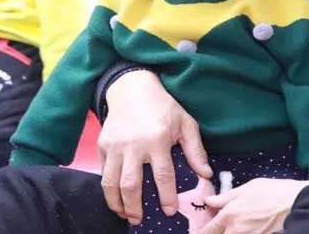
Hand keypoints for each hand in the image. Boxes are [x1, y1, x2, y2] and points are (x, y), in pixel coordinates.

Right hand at [98, 70, 211, 224]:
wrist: (132, 88)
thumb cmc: (162, 106)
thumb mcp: (185, 122)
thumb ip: (195, 150)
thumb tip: (205, 174)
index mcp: (158, 139)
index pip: (163, 175)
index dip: (166, 196)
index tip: (170, 211)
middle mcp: (134, 144)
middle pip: (131, 184)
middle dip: (134, 207)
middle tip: (139, 220)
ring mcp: (115, 145)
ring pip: (111, 182)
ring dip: (116, 203)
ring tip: (124, 214)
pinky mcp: (103, 145)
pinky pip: (104, 172)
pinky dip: (108, 188)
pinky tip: (116, 196)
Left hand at [199, 178, 308, 233]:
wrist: (295, 204)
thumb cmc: (271, 191)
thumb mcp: (246, 188)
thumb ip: (225, 197)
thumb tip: (209, 201)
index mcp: (229, 216)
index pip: (208, 230)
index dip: (201, 232)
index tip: (198, 232)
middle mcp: (235, 231)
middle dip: (216, 232)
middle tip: (216, 226)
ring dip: (229, 231)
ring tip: (235, 223)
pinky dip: (242, 232)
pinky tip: (246, 226)